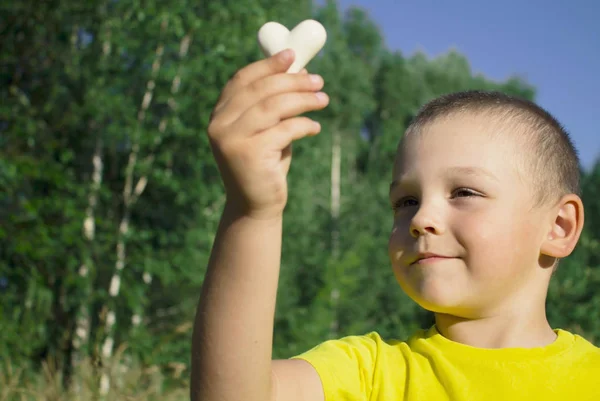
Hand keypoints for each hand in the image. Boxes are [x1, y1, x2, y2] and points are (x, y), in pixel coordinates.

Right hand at [207, 49, 328, 219]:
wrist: (255, 206)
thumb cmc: (264, 165)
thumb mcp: (268, 130)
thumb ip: (276, 104)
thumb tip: (301, 71)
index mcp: (219, 116)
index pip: (242, 80)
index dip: (267, 65)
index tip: (292, 55)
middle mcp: (219, 126)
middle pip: (260, 90)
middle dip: (292, 81)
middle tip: (318, 80)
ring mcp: (232, 140)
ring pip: (273, 107)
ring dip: (303, 99)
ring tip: (323, 99)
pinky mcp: (249, 155)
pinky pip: (284, 130)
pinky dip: (304, 125)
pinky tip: (315, 127)